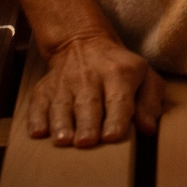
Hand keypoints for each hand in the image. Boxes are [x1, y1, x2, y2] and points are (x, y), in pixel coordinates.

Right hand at [27, 31, 164, 147]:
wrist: (82, 44)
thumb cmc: (120, 68)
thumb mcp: (145, 77)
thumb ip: (150, 103)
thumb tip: (148, 128)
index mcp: (119, 75)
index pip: (118, 99)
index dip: (116, 118)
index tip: (112, 136)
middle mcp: (89, 78)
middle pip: (87, 104)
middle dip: (87, 124)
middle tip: (86, 142)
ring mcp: (63, 84)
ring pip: (61, 106)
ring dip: (61, 124)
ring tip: (63, 141)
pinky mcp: (43, 89)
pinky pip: (37, 105)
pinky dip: (36, 119)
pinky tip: (38, 132)